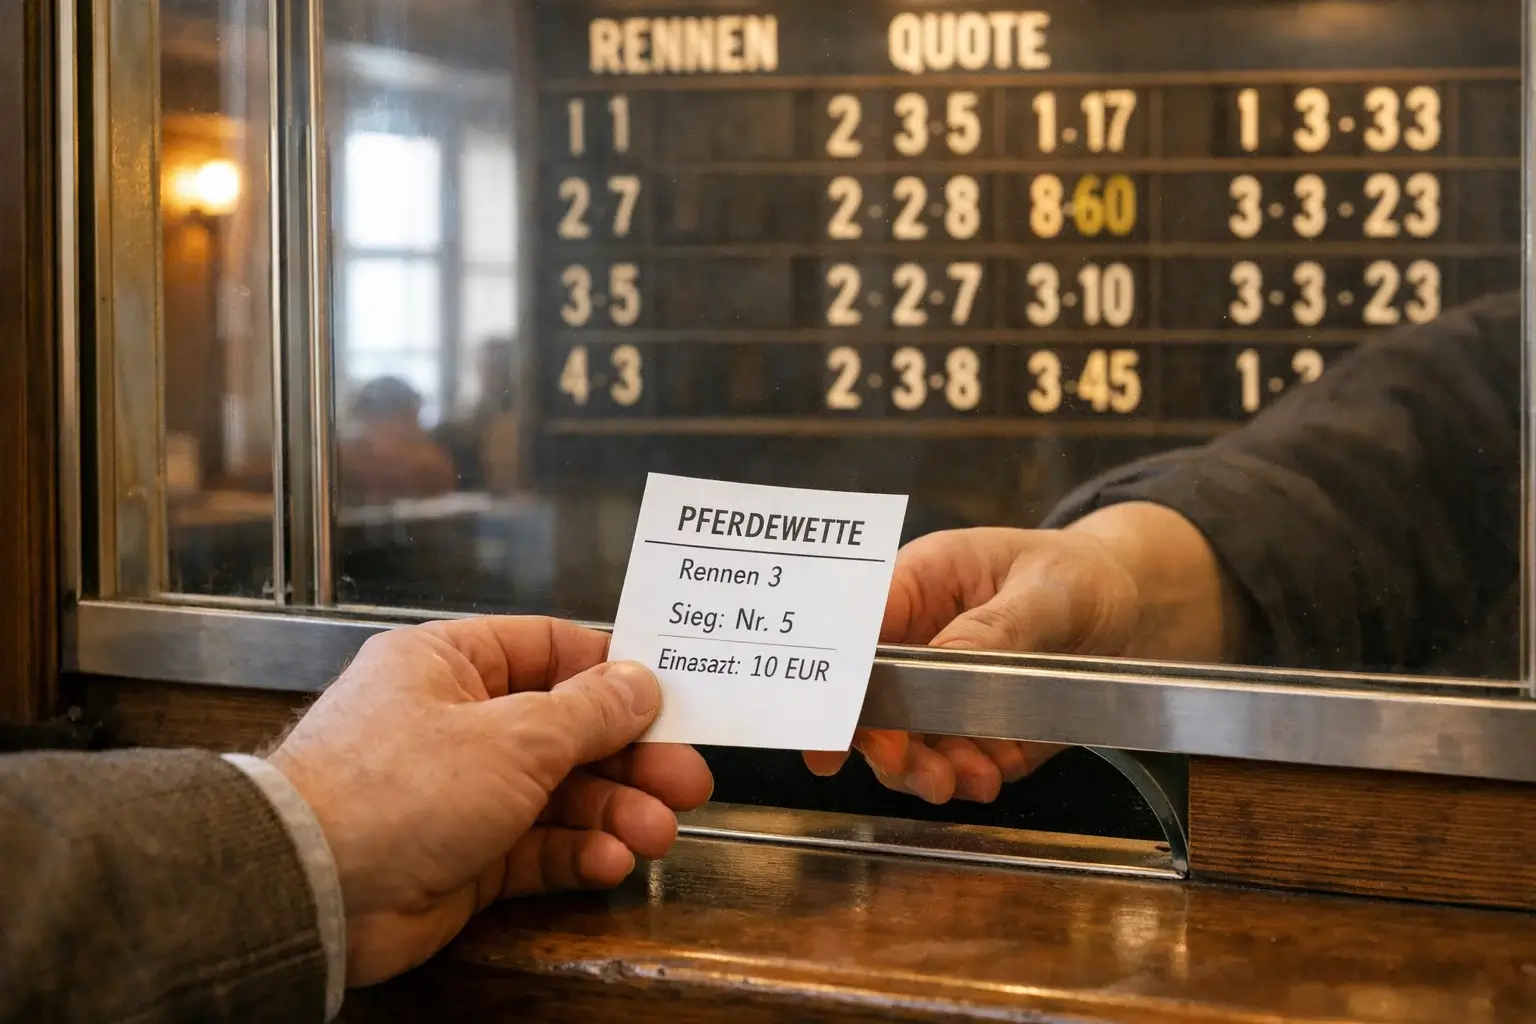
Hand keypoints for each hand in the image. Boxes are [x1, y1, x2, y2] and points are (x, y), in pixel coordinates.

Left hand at [266, 616, 713, 986]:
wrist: (311, 891)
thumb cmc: (387, 790)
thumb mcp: (513, 735)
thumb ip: (588, 711)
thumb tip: (638, 683)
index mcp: (451, 664)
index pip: (550, 651)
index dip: (613, 674)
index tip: (668, 697)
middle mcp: (455, 723)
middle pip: (566, 730)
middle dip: (630, 758)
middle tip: (685, 779)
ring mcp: (459, 792)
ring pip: (560, 795)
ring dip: (614, 812)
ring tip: (656, 832)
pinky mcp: (464, 856)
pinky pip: (536, 848)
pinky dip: (576, 854)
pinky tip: (609, 861)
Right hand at [804, 504, 1232, 803]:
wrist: (1135, 613)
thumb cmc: (1079, 575)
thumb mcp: (1044, 590)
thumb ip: (993, 628)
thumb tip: (941, 659)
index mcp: (918, 585)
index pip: (854, 633)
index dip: (834, 680)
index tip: (830, 726)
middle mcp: (917, 642)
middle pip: (867, 700)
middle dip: (880, 739)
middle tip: (903, 763)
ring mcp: (942, 693)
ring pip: (902, 744)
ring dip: (921, 771)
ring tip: (959, 778)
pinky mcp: (975, 733)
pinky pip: (952, 766)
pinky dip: (963, 779)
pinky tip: (988, 774)